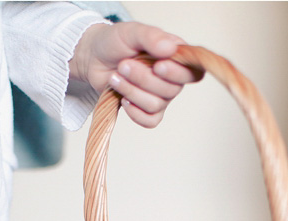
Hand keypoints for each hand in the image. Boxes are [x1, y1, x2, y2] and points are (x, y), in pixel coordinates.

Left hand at [70, 21, 201, 127]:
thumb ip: (151, 36)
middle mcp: (172, 78)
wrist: (94, 58)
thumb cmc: (116, 42)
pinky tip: (122, 99)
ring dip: (132, 92)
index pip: (193, 72)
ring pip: (155, 105)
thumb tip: (170, 49)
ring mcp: (159, 96)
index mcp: (176, 56)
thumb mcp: (131, 32)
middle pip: (171, 90)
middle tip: (123, 65)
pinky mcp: (144, 109)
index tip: (157, 66)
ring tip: (115, 77)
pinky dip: (135, 112)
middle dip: (143, 79)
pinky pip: (150, 121)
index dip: (177, 73)